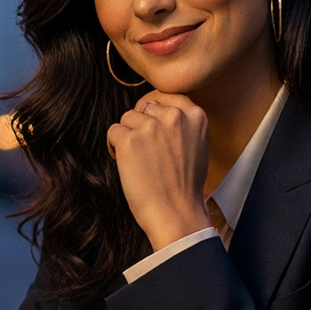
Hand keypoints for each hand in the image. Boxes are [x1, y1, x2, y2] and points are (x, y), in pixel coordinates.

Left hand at [106, 90, 211, 249]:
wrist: (177, 213)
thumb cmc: (185, 186)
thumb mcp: (197, 145)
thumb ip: (182, 125)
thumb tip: (156, 111)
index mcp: (195, 114)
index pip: (165, 96)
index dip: (154, 111)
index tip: (150, 125)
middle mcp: (174, 116)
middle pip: (144, 107)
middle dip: (141, 126)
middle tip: (147, 153)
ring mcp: (151, 126)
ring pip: (127, 118)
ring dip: (128, 136)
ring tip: (139, 160)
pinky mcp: (130, 140)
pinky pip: (113, 132)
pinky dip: (115, 148)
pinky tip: (127, 164)